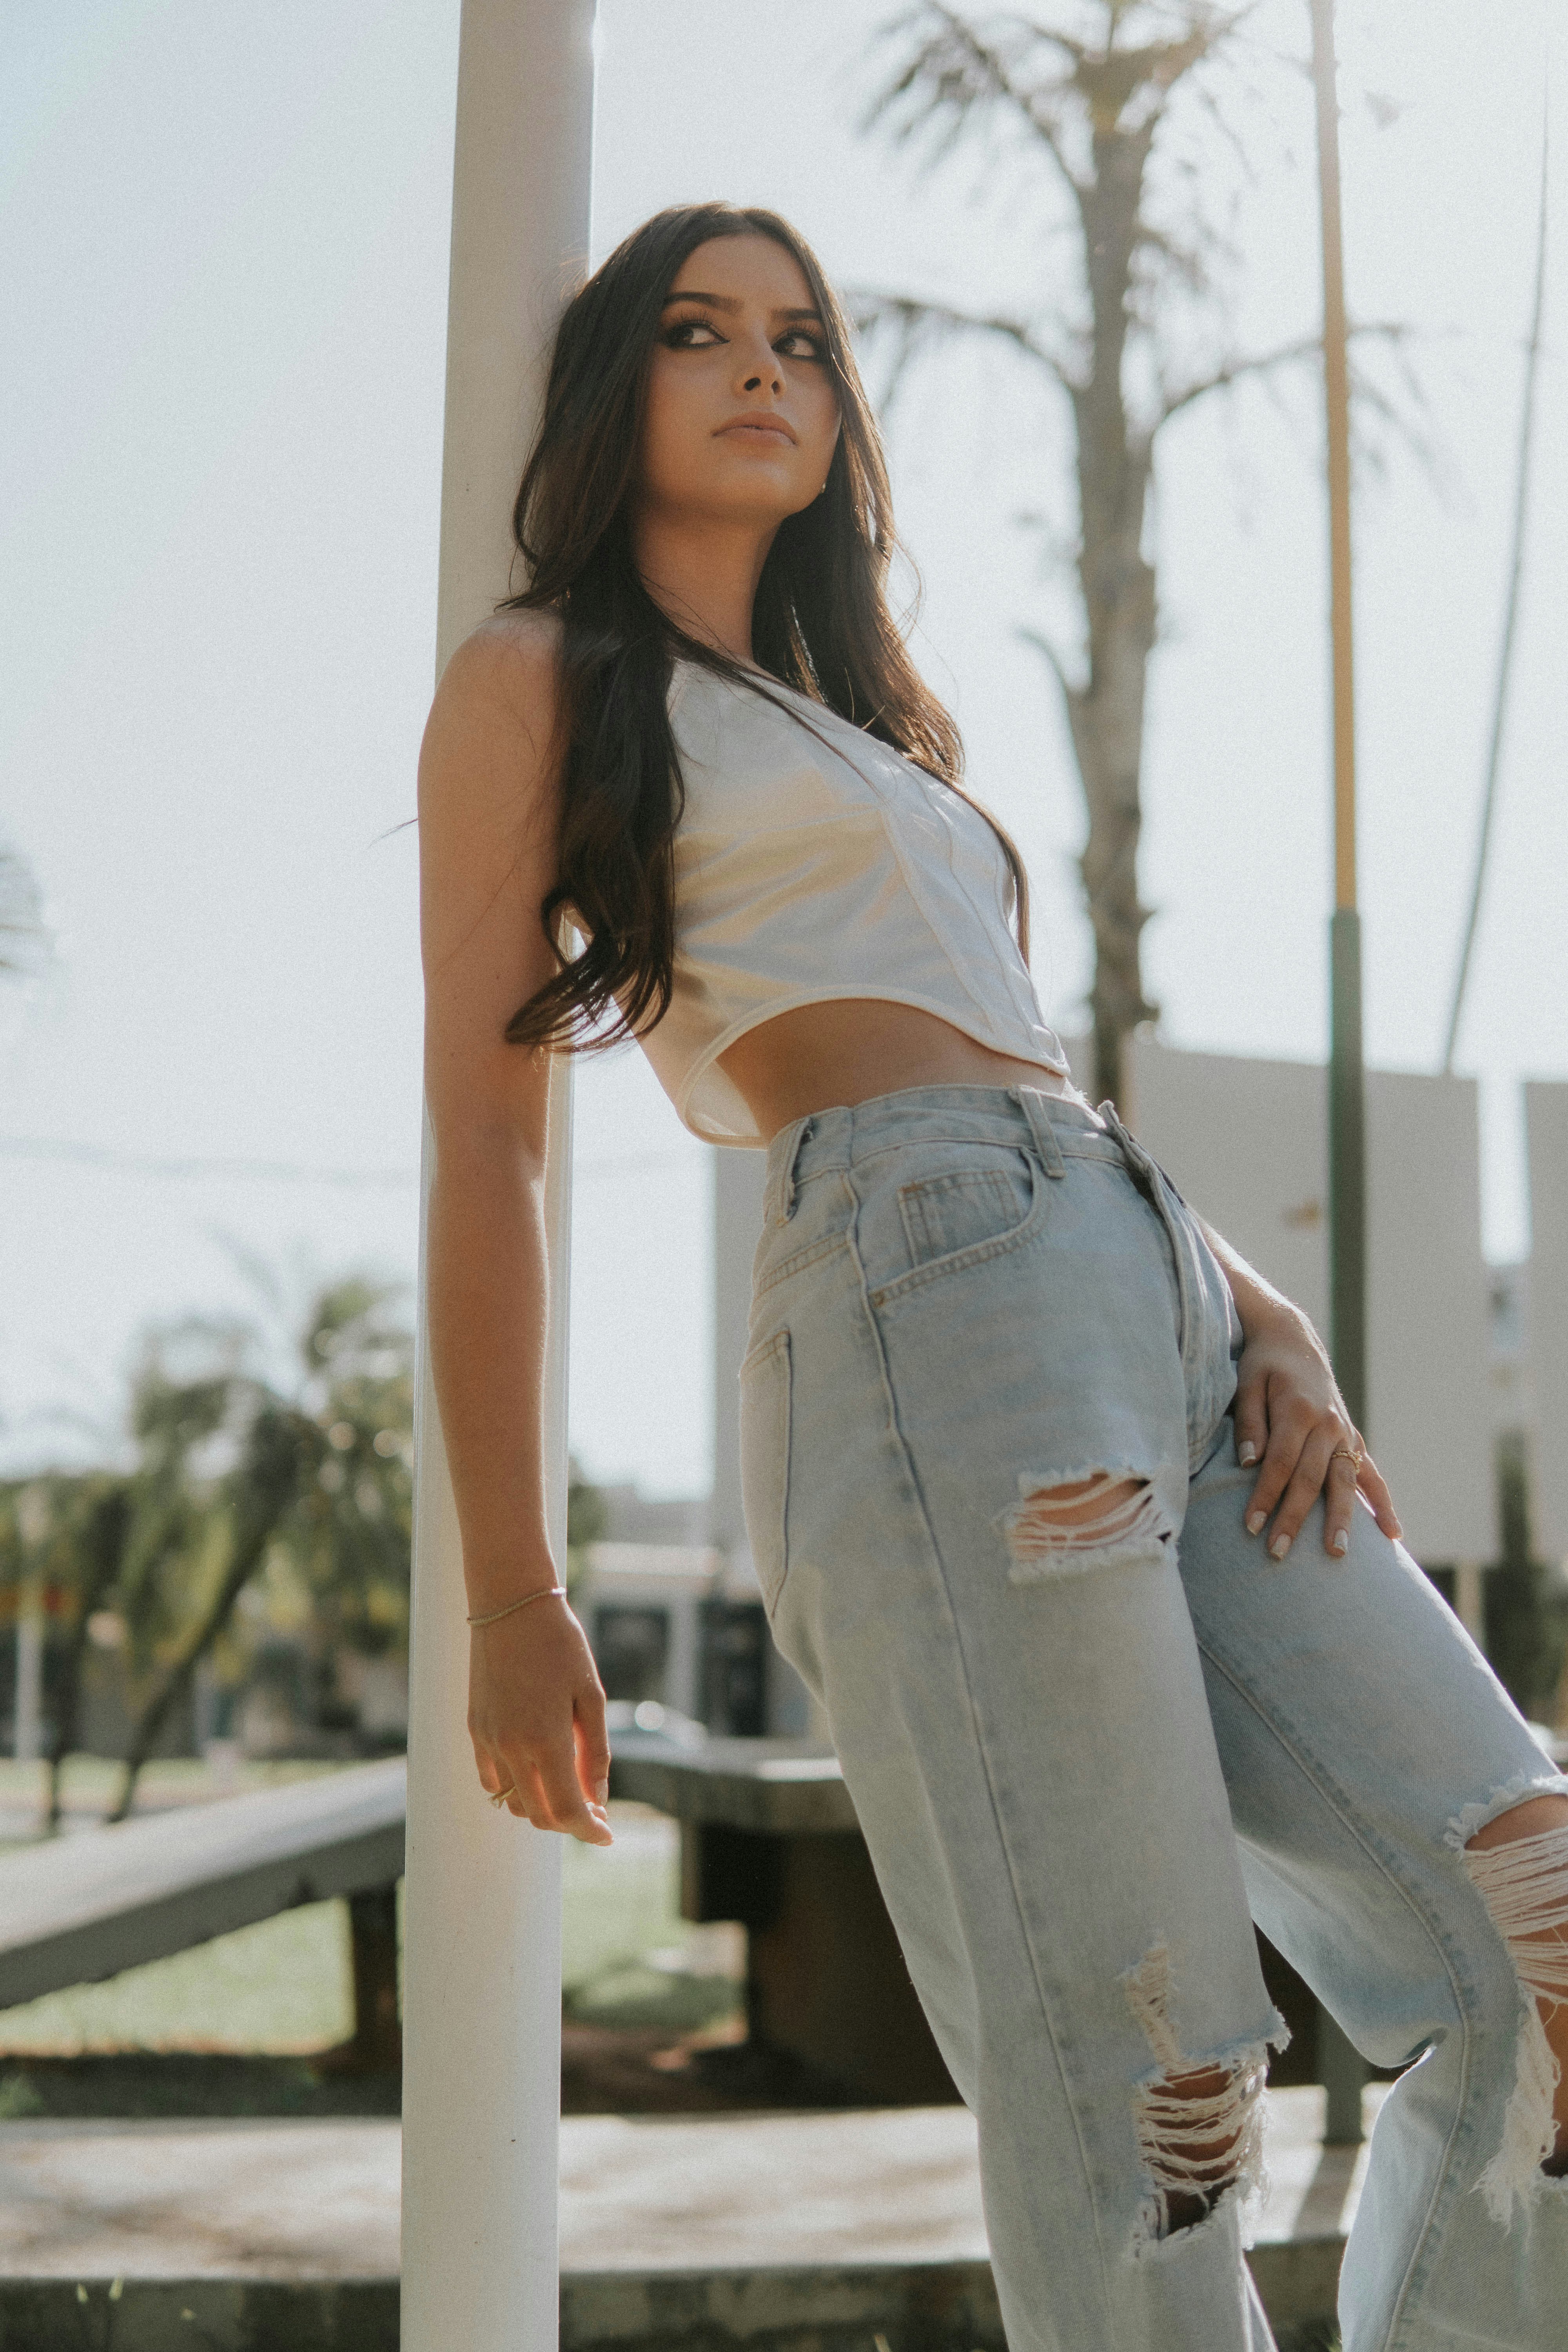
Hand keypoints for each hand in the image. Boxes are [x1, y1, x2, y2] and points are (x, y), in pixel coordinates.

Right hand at [468, 1593, 612, 1844]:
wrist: (510, 1607)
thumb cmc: (560, 1645)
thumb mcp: (590, 1695)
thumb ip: (595, 1751)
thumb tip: (598, 1798)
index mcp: (547, 1740)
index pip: (568, 1810)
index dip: (590, 1830)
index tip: (607, 1835)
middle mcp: (512, 1748)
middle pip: (540, 1814)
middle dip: (569, 1821)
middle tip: (593, 1809)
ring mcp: (488, 1741)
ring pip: (512, 1803)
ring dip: (541, 1807)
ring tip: (566, 1787)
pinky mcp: (474, 1729)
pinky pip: (490, 1780)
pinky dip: (513, 1788)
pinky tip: (534, 1771)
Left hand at [1232, 1303, 1401, 1561]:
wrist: (1293, 1339)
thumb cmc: (1262, 1365)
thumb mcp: (1247, 1384)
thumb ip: (1249, 1424)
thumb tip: (1249, 1462)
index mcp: (1298, 1409)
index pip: (1280, 1463)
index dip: (1265, 1496)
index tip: (1251, 1527)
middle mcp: (1327, 1424)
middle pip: (1311, 1479)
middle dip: (1294, 1518)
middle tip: (1279, 1552)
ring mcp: (1345, 1432)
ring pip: (1344, 1482)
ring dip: (1341, 1519)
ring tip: (1337, 1554)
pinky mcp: (1354, 1438)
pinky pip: (1372, 1475)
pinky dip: (1382, 1503)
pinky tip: (1392, 1535)